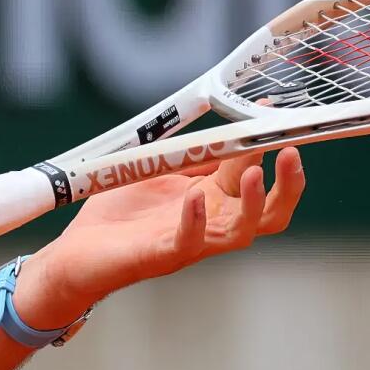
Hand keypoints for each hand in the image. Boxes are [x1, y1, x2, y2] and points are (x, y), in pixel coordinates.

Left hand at [12, 148, 305, 330]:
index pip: (255, 173)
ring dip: (253, 203)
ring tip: (254, 175)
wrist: (78, 251)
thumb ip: (192, 153)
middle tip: (291, 152)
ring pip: (242, 231)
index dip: (268, 146)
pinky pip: (188, 242)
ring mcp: (191, 242)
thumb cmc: (119, 212)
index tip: (274, 113)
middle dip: (288, 185)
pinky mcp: (162, 255)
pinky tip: (193, 197)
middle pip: (270, 213)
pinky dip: (194, 220)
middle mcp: (211, 223)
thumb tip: (226, 125)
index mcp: (212, 199)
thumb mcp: (159, 170)